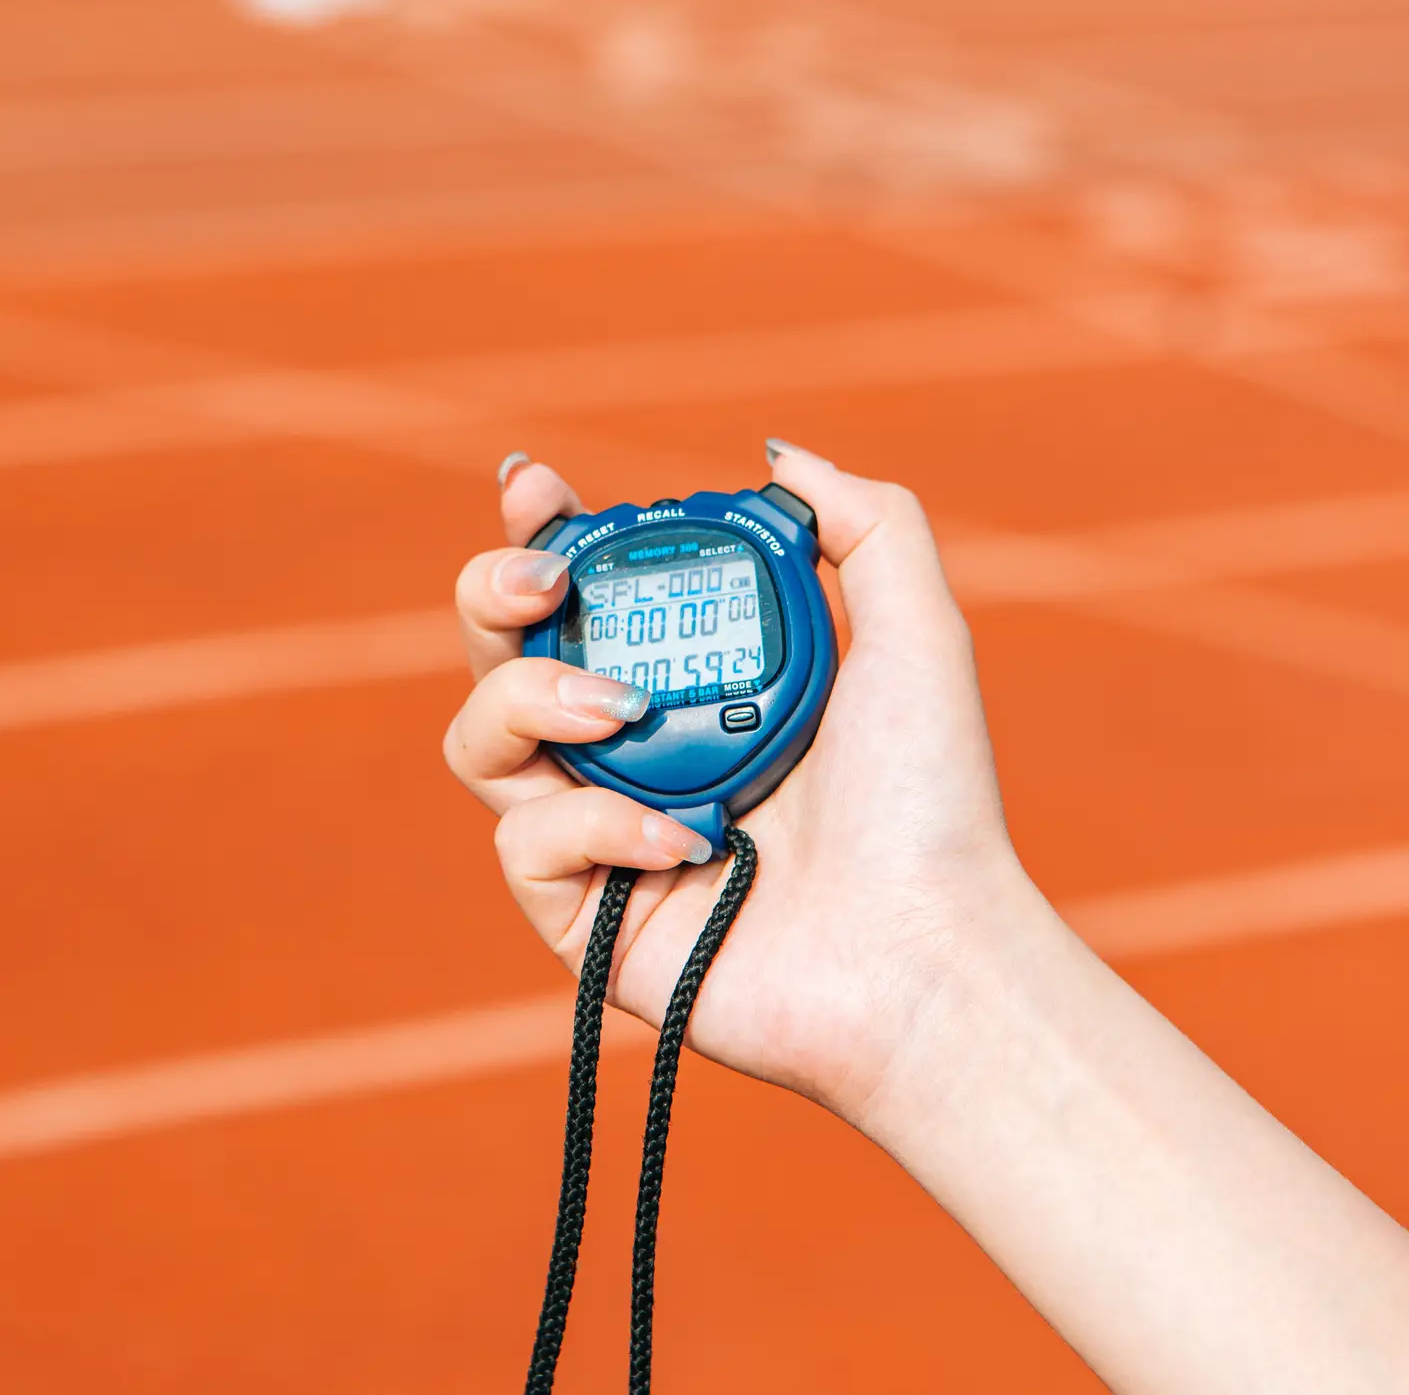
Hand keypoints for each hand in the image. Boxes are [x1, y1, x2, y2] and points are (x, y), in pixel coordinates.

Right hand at [444, 445, 1042, 1119]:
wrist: (925, 952)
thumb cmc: (930, 808)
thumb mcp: (916, 636)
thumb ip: (866, 524)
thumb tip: (781, 456)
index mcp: (687, 681)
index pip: (579, 593)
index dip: (535, 533)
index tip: (538, 489)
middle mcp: (627, 750)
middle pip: (495, 652)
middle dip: (490, 592)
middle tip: (544, 584)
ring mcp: (595, 835)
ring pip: (478, 740)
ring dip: (528, 698)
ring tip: (623, 713)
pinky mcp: (581, 919)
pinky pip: (525, 845)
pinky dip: (594, 826)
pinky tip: (685, 842)